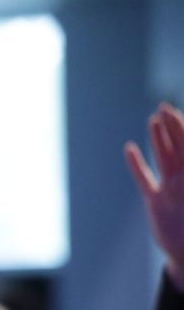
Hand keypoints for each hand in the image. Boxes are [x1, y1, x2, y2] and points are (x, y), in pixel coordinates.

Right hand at [126, 102, 183, 289]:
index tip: (177, 112)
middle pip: (178, 148)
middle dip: (173, 126)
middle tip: (166, 107)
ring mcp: (169, 191)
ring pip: (164, 158)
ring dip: (158, 139)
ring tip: (154, 120)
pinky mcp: (155, 202)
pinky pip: (144, 179)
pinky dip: (137, 165)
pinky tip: (130, 149)